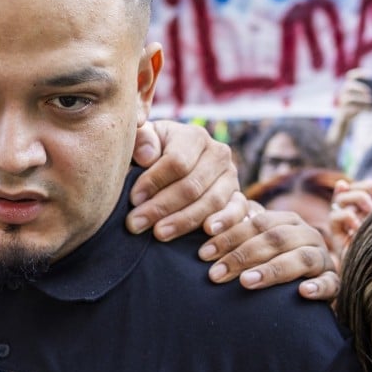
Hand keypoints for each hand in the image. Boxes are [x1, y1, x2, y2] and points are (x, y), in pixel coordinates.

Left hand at [128, 120, 244, 240]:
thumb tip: (147, 156)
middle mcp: (219, 154)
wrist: (173, 169)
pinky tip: (207, 232)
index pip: (176, 162)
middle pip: (192, 185)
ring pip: (211, 202)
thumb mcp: (143, 142)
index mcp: (195, 136)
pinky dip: (224, 223)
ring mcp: (232, 177)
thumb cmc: (152, 155)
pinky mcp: (239, 198)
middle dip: (161, 207)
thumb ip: (141, 140)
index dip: (153, 182)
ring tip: (159, 234)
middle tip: (136, 224)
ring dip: (184, 221)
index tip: (133, 199)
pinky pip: (238, 212)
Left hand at [198, 204, 339, 300]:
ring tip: (246, 282)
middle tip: (215, 274)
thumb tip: (206, 225)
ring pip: (301, 258)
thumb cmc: (269, 260)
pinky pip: (331, 283)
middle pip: (275, 239)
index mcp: (287, 221)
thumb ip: (234, 230)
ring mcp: (323, 258)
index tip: (203, 254)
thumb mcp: (253, 243)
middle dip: (242, 256)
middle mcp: (307, 235)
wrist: (306, 285)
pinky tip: (302, 292)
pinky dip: (318, 287)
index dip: (228, 236)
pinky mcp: (334, 282)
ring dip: (273, 270)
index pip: (256, 224)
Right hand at [325, 69, 371, 147]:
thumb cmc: (357, 107)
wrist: (345, 120)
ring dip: (362, 98)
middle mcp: (344, 92)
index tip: (369, 74)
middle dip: (360, 87)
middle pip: (349, 84)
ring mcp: (342, 101)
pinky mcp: (342, 111)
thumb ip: (370, 94)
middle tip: (371, 92)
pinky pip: (349, 108)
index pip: (351, 75)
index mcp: (349, 86)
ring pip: (349, 97)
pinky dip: (361, 108)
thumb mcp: (363, 99)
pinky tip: (370, 111)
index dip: (359, 73)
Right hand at [329, 178, 371, 258]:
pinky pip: (334, 216)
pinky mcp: (336, 234)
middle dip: (366, 190)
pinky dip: (347, 217)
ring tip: (371, 213)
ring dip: (358, 199)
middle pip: (350, 188)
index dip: (371, 184)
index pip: (362, 187)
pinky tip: (359, 228)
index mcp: (366, 209)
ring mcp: (343, 223)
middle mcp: (353, 213)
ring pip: (341, 198)